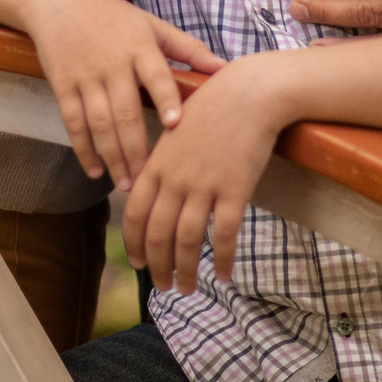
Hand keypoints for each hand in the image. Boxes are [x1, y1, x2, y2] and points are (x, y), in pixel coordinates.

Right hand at [18, 0, 225, 183]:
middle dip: (137, 150)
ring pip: (99, 123)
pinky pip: (73, 122)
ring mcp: (85, 76)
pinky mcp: (62, 84)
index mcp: (139, 47)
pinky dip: (83, 148)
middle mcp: (112, 63)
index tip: (175, 126)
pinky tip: (94, 170)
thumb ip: (187, 48)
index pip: (155, 75)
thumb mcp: (151, 24)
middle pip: (125, 112)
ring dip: (112, 157)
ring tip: (126, 184)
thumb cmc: (112, 15)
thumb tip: (225, 68)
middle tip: (149, 181)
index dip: (165, 100)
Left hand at [123, 61, 281, 292]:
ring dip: (185, 270)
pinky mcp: (234, 189)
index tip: (139, 264)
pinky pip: (223, 234)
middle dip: (158, 267)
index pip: (134, 214)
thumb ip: (161, 165)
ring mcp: (204, 185)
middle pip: (157, 234)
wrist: (248, 93)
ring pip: (186, 240)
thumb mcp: (174, 133)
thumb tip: (149, 195)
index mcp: (156, 164)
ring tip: (187, 288)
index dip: (134, 244)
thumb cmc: (211, 109)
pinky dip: (221, 259)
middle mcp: (174, 178)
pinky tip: (222, 274)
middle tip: (163, 287)